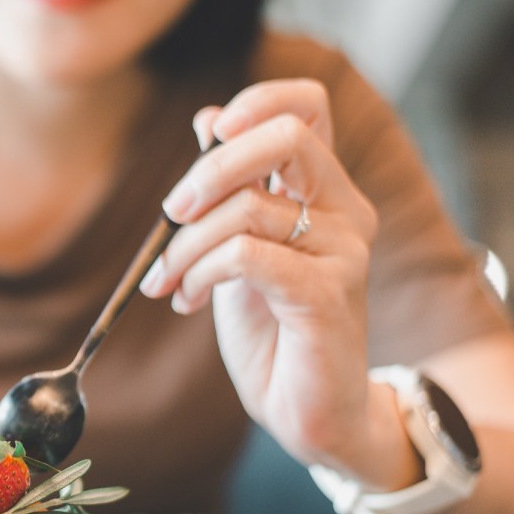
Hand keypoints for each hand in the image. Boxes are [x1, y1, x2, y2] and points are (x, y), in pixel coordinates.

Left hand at [138, 79, 393, 480]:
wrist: (305, 411)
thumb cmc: (271, 331)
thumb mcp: (235, 249)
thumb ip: (229, 191)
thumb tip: (206, 119)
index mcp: (324, 192)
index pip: (309, 106)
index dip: (256, 101)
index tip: (208, 132)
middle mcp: (345, 211)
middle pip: (285, 137)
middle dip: (210, 169)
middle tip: (170, 214)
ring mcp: (343, 251)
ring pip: (247, 207)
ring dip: (185, 245)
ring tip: (168, 282)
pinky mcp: (328, 293)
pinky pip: (246, 255)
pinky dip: (200, 273)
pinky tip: (186, 300)